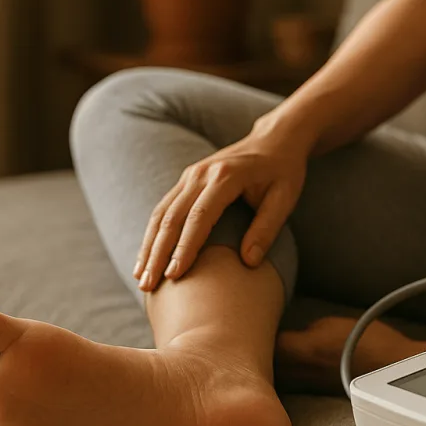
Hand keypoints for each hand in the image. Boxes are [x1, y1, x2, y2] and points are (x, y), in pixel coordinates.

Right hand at [134, 126, 309, 291]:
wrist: (274, 140)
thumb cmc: (283, 172)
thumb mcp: (284, 199)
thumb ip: (267, 229)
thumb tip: (248, 262)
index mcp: (226, 176)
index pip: (199, 217)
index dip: (185, 247)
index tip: (174, 276)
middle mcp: (201, 173)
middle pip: (172, 217)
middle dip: (158, 253)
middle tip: (148, 285)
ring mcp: (191, 174)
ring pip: (162, 213)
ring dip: (149, 245)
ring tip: (141, 277)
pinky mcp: (187, 180)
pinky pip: (164, 208)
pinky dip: (153, 234)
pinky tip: (147, 256)